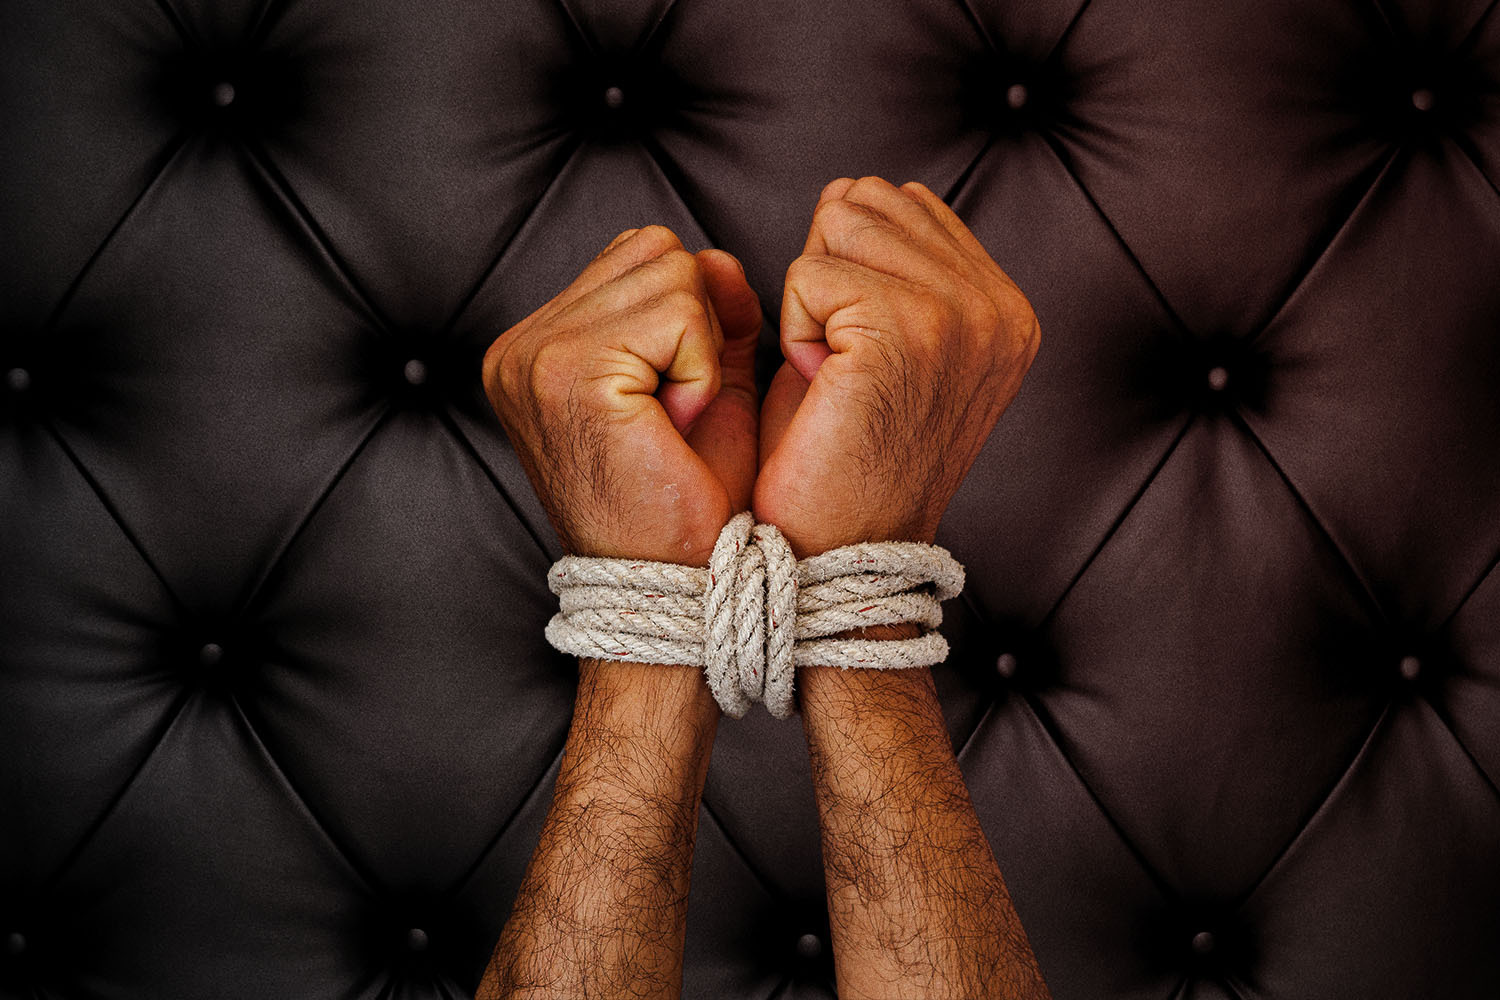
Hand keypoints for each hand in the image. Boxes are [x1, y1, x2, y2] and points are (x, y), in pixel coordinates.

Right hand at [483, 226, 761, 566]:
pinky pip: (678, 314)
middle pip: (656, 249)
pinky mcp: (568, 371)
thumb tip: (721, 259)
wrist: (673, 589)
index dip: (686, 318)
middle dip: (693, 325)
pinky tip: (674, 425)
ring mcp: (535, 356)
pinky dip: (700, 370)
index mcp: (535, 348)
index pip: (638, 254)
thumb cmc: (685, 509)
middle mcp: (519, 346)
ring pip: (672, 270)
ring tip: (670, 419)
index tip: (668, 404)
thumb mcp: (706, 390)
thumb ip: (710, 317)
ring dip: (698, 349)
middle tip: (672, 414)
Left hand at [755, 176, 1039, 556]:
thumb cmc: (839, 457)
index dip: (846, 267)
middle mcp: (1001, 308)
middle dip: (827, 275)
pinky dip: (793, 332)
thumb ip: (889, 262)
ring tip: (833, 377)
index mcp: (1005, 308)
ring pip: (837, 224)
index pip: (900, 201)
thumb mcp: (883, 342)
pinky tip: (822, 390)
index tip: (859, 356)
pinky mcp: (910, 330)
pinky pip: (808, 274)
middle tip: (841, 368)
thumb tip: (852, 189)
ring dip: (809, 302)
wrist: (836, 557)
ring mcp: (964, 316)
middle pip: (865, 199)